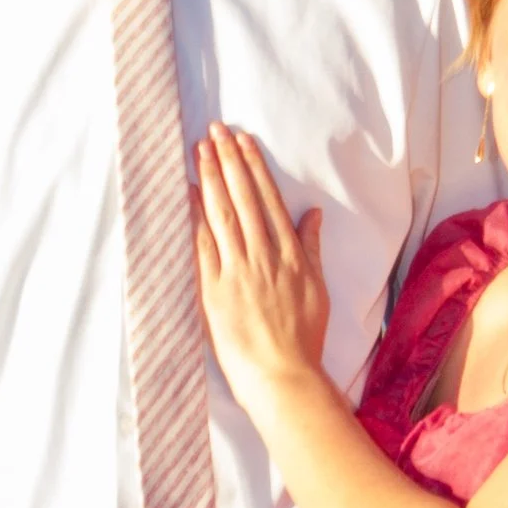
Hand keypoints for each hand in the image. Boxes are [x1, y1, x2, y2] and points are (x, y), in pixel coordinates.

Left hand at [194, 124, 328, 400]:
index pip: (269, 200)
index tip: (243, 142)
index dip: (254, 168)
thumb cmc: (302, 338)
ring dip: (212, 179)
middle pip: (244, 199)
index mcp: (291, 255)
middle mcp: (265, 257)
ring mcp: (240, 272)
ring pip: (223, 215)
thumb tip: (312, 214)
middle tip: (215, 131)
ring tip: (201, 150)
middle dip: (229, 161)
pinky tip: (189, 193)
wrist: (284, 376)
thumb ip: (311, 248)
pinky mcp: (217, 291)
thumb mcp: (317, 289)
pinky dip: (197, 217)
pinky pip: (205, 246)